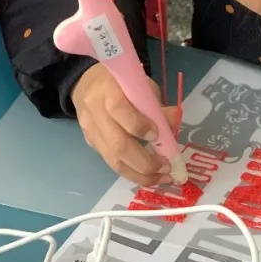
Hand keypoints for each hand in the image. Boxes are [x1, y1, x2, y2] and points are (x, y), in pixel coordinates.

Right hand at [71, 63, 178, 187]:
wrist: (86, 85)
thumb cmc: (121, 84)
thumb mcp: (141, 86)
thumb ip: (156, 105)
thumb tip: (174, 123)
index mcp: (108, 91)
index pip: (119, 110)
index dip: (138, 126)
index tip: (157, 134)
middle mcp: (95, 112)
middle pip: (117, 144)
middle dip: (145, 162)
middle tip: (166, 168)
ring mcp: (90, 131)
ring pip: (113, 160)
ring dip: (139, 174)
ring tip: (160, 177)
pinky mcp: (91, 143)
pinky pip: (111, 162)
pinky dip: (131, 172)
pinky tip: (148, 175)